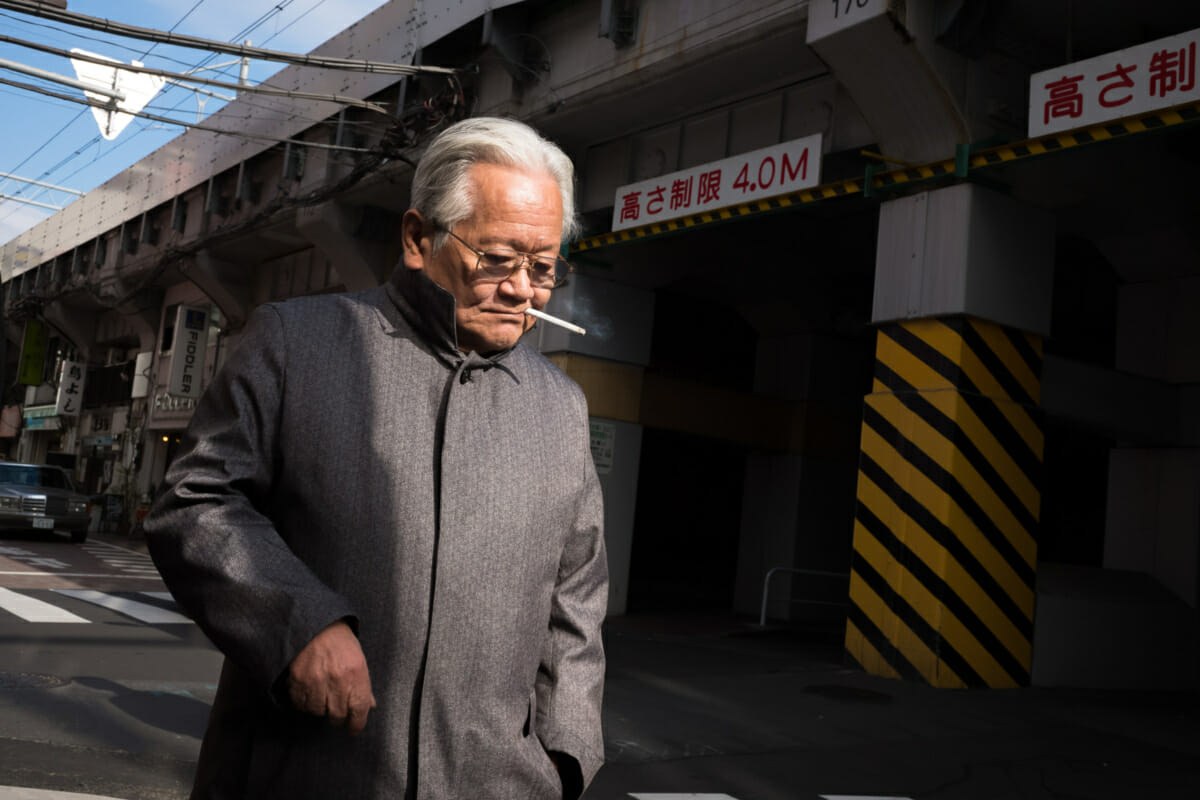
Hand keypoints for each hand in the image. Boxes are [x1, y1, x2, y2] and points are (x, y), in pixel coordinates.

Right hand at [286, 620, 375, 734]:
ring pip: (318, 712)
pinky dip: (304, 703)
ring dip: (320, 709)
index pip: (359, 709)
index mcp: (356, 673)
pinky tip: (309, 692)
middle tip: (337, 712)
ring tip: (322, 695)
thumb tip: (370, 706)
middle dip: (338, 718)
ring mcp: (316, 681)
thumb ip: (364, 685)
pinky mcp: (298, 681)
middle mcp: (337, 680)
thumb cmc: (340, 642)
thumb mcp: (359, 659)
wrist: (316, 624)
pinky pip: (301, 704)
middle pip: (338, 715)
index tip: (354, 729)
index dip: (356, 724)